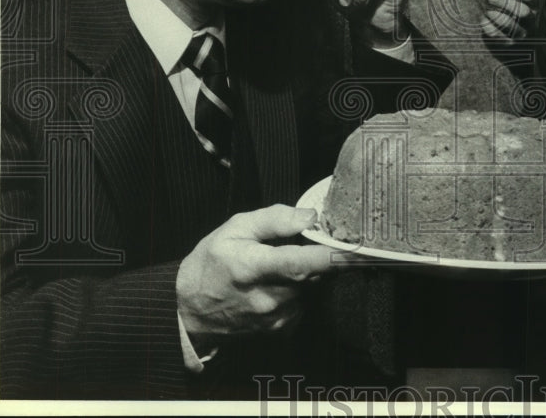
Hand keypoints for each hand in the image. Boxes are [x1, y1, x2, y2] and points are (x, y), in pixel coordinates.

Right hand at [176, 205, 335, 343]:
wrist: (191, 311)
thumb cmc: (212, 263)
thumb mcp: (235, 228)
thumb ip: (274, 219)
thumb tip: (310, 216)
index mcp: (253, 267)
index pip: (300, 263)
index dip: (330, 257)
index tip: (355, 249)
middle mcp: (268, 297)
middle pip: (314, 274)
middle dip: (318, 258)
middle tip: (307, 244)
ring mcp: (275, 317)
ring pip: (311, 288)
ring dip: (308, 274)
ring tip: (281, 266)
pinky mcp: (281, 329)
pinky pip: (305, 302)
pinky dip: (300, 290)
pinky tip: (278, 285)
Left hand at [480, 0, 535, 43]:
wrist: (511, 44)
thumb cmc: (510, 17)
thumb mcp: (512, 5)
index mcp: (534, 9)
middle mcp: (531, 23)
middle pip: (523, 11)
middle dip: (505, 2)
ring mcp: (522, 35)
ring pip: (511, 25)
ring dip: (497, 16)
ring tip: (487, 11)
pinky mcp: (509, 45)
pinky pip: (498, 35)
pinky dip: (489, 26)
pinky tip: (483, 19)